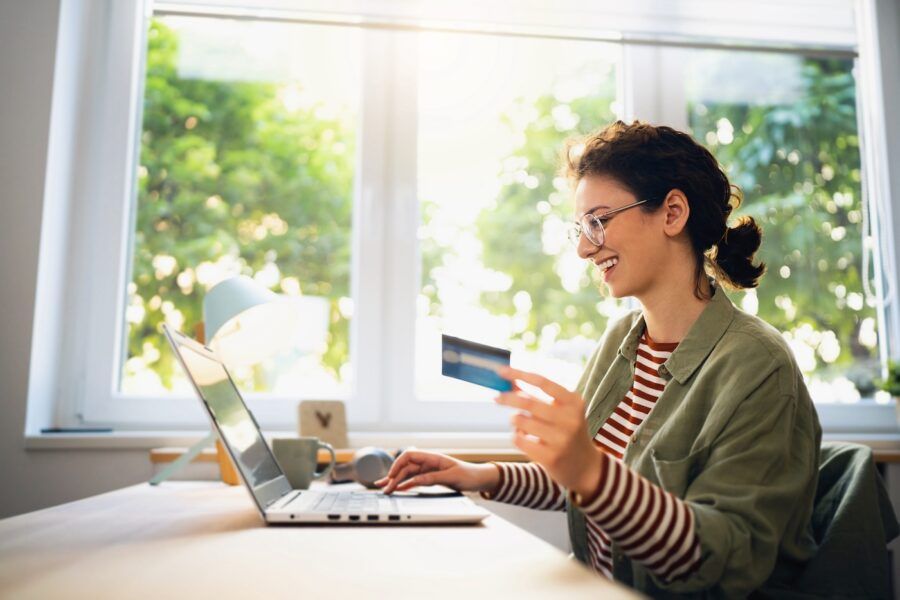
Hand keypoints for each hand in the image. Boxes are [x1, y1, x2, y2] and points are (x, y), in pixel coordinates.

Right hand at [374, 449, 499, 494]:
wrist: (479, 479)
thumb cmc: (469, 475)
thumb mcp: (451, 477)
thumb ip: (433, 478)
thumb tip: (415, 480)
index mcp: (433, 457)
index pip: (409, 456)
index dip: (398, 464)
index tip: (392, 476)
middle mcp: (428, 462)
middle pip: (406, 467)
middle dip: (394, 477)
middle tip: (385, 489)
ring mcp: (429, 470)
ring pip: (408, 474)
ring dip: (396, 481)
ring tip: (385, 489)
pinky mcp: (431, 478)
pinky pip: (414, 480)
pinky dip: (404, 485)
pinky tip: (397, 489)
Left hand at [494, 366, 603, 497]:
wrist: (585, 467)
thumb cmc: (568, 432)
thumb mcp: (563, 411)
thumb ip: (540, 398)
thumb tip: (512, 383)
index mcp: (574, 402)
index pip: (543, 382)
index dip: (519, 374)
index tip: (501, 370)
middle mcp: (570, 419)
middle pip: (528, 402)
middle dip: (508, 398)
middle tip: (496, 397)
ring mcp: (562, 439)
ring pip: (521, 422)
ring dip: (515, 421)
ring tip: (521, 425)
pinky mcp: (551, 457)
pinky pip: (519, 440)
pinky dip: (516, 437)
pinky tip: (525, 439)